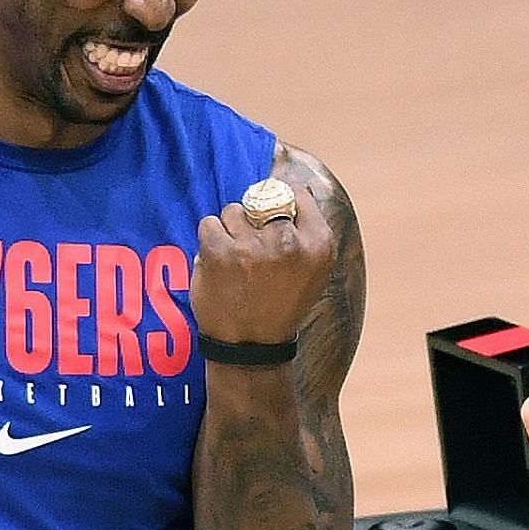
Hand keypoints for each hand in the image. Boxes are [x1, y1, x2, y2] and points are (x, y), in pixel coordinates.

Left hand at [191, 182, 334, 345]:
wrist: (252, 346)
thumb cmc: (281, 304)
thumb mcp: (314, 269)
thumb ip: (308, 228)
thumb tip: (292, 182)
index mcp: (318, 245)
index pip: (298, 194)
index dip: (282, 203)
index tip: (273, 222)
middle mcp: (288, 242)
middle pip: (264, 200)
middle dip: (255, 221)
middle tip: (253, 252)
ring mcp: (252, 246)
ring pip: (234, 211)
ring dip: (231, 231)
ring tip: (236, 260)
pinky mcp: (220, 251)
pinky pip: (210, 223)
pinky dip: (210, 240)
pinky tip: (218, 262)